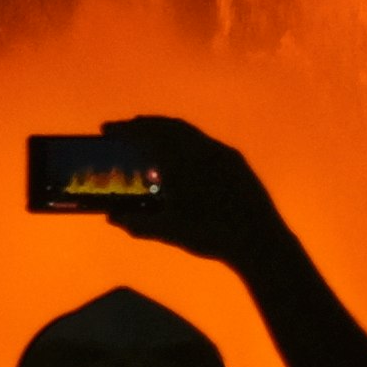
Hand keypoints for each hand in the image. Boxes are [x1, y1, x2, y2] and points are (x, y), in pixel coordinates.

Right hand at [98, 116, 287, 269]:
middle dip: (144, 124)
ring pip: (187, 131)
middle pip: (166, 125)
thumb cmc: (209, 235)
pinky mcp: (236, 161)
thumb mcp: (167, 230)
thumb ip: (136, 222)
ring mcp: (221, 152)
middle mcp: (201, 148)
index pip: (146, 133)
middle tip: (127, 130)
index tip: (107, 129)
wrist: (259, 241)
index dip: (124, 129)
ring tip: (152, 138)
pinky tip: (183, 156)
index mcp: (180, 160)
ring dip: (166, 130)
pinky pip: (204, 141)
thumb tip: (112, 216)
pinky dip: (185, 140)